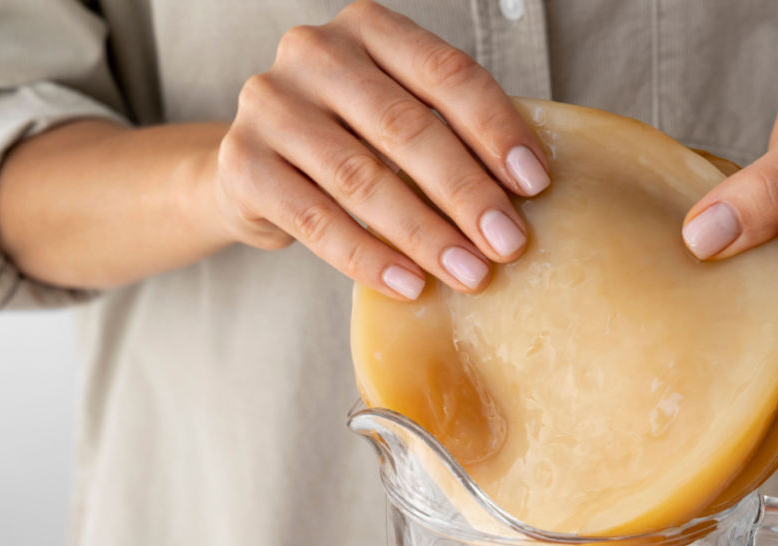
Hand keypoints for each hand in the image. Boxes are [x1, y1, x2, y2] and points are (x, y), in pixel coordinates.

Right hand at [214, 0, 549, 299]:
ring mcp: (271, 104)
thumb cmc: (353, 141)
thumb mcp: (401, 116)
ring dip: (424, 235)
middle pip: (407, 127)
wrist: (255, 170)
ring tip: (470, 274)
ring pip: (362, 178)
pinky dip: (369, 259)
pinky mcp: (242, 163)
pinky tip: (410, 285)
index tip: (536, 185)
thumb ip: (452, 133)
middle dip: (466, 192)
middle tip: (509, 243)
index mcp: (370, 28)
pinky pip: (316, 220)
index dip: (497, 130)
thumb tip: (527, 193)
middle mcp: (314, 53)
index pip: (447, 73)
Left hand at [681, 3, 777, 345]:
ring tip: (654, 276)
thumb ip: (771, 187)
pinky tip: (678, 230)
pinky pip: (748, 239)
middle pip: (770, 317)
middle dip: (720, 314)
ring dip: (714, 273)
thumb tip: (704, 240)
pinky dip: (720, 235)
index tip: (687, 344)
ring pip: (753, 279)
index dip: (746, 350)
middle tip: (657, 309)